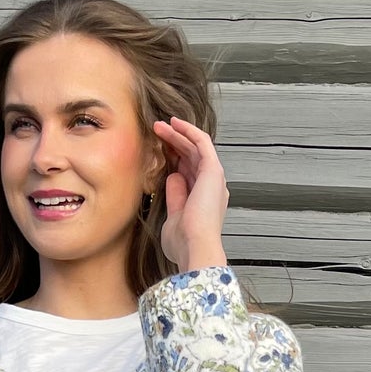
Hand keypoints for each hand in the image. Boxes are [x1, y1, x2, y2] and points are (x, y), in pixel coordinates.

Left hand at [150, 117, 229, 273]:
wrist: (195, 247)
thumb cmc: (184, 243)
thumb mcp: (174, 217)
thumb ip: (175, 197)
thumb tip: (173, 177)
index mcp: (204, 200)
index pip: (188, 172)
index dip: (173, 159)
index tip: (157, 152)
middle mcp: (212, 187)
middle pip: (192, 157)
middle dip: (173, 143)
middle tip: (156, 132)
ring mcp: (214, 178)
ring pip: (195, 147)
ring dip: (177, 134)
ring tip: (159, 126)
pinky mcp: (213, 170)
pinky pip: (202, 142)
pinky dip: (189, 131)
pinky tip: (175, 123)